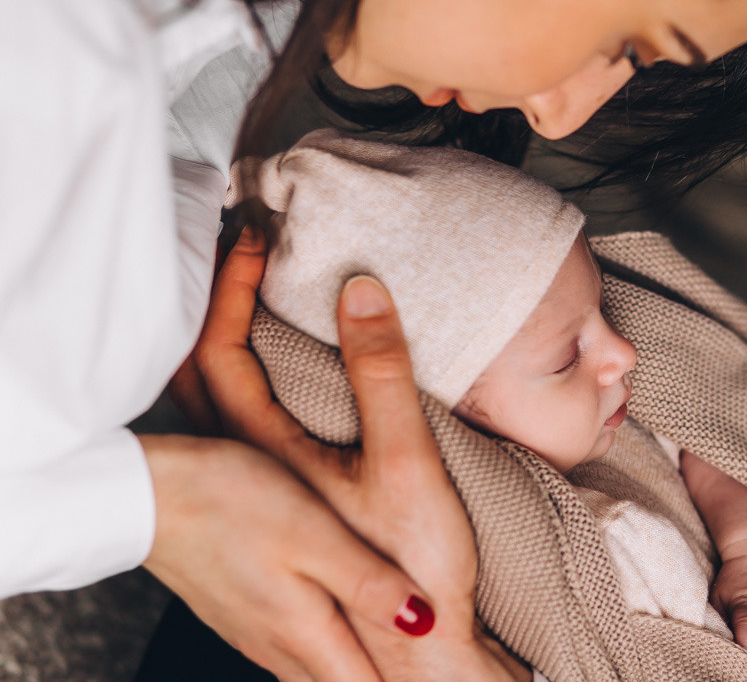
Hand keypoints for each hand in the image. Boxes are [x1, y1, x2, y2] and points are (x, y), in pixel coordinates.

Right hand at [141, 433, 430, 681]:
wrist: (140, 493)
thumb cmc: (232, 501)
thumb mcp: (314, 535)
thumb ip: (368, 583)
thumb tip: (425, 626)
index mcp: (304, 630)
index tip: (445, 678)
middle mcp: (277, 644)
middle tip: (427, 675)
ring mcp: (253, 630)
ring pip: (314, 671)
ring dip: (353, 670)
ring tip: (389, 665)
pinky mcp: (236, 610)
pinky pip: (290, 648)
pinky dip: (323, 649)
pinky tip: (332, 633)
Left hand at [196, 228, 525, 680]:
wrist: (416, 659)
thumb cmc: (413, 567)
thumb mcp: (404, 465)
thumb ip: (381, 377)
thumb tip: (361, 292)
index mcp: (265, 455)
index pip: (219, 351)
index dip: (235, 287)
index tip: (261, 239)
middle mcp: (246, 473)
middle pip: (199, 372)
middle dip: (221, 302)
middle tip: (250, 253)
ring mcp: (259, 495)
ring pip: (213, 405)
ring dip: (226, 339)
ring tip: (260, 299)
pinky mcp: (276, 511)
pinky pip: (237, 429)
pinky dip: (243, 380)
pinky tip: (281, 380)